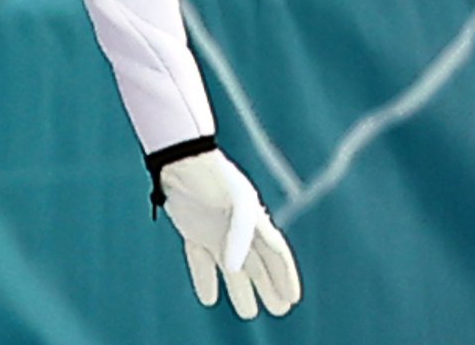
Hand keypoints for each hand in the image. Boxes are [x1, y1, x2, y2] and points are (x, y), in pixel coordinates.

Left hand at [160, 150, 301, 318]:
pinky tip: (209, 298)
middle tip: (279, 310)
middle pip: (258, 265)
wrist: (181, 160)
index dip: (286, 276)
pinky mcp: (193, 230)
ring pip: (232, 268)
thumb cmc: (215, 179)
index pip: (276, 255)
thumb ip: (240, 235)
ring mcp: (215, 230)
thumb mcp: (238, 203)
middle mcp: (237, 230)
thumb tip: (232, 269)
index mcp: (256, 221)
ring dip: (240, 290)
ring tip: (248, 313)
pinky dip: (205, 278)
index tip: (293, 298)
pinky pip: (201, 259)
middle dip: (269, 288)